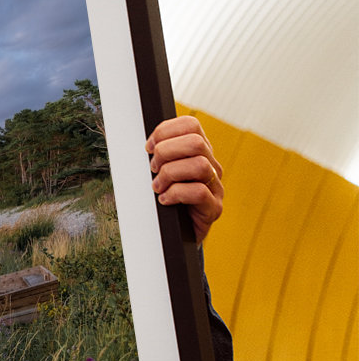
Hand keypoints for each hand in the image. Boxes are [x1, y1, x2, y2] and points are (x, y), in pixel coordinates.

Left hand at [146, 115, 223, 243]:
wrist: (175, 234)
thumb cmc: (166, 199)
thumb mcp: (160, 172)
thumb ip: (158, 155)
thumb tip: (145, 144)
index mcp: (199, 152)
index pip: (190, 125)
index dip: (165, 131)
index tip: (148, 147)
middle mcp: (211, 166)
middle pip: (196, 142)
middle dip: (166, 152)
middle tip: (152, 169)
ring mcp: (216, 187)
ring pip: (199, 165)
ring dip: (170, 174)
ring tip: (157, 187)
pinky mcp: (214, 208)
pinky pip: (199, 192)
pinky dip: (175, 194)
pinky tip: (165, 200)